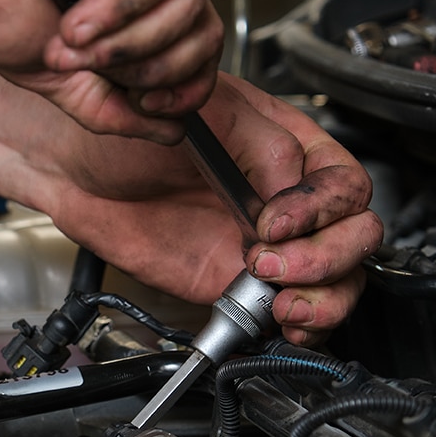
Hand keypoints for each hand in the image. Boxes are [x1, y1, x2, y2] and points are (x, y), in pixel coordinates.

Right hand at [0, 0, 223, 143]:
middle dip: (147, 69)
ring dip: (126, 42)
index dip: (182, 85)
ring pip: (188, 4)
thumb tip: (170, 131)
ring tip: (73, 38)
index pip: (196, 43)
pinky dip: (123, 7)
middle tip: (91, 64)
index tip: (149, 103)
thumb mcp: (48, 72)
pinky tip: (80, 16)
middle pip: (201, 31)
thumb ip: (108, 106)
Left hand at [46, 74, 382, 343]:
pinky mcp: (239, 284)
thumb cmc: (136, 123)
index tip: (271, 221)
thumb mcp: (204, 112)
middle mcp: (289, 200)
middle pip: (356, 237)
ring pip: (339, 280)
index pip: (345, 185)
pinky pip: (294, 313)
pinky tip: (281, 318)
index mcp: (292, 147)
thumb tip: (293, 188)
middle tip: (269, 261)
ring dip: (323, 298)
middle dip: (326, 258)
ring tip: (281, 300)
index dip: (319, 210)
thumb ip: (262, 147)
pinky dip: (303, 325)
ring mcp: (269, 246)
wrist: (79, 164)